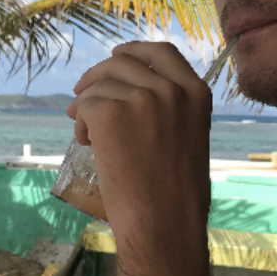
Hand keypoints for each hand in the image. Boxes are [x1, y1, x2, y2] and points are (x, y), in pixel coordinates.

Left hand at [66, 41, 212, 249]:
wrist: (164, 224)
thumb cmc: (178, 196)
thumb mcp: (190, 139)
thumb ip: (171, 112)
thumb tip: (134, 98)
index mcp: (196, 93)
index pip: (161, 53)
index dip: (134, 51)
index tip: (117, 55)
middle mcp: (170, 89)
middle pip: (122, 63)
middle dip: (98, 75)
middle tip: (81, 93)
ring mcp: (140, 99)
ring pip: (99, 86)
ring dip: (86, 106)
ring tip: (85, 133)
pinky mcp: (110, 113)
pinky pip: (85, 106)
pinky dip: (80, 123)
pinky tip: (85, 144)